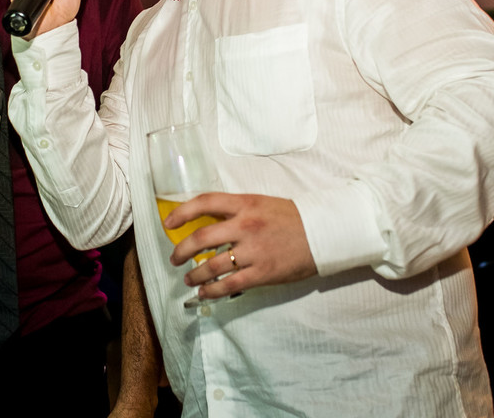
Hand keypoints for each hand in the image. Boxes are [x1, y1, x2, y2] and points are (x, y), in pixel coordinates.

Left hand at [166, 193, 317, 299]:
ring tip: (189, 279)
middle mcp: (245, 225)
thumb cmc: (294, 218)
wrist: (324, 233)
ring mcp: (253, 250)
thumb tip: (210, 220)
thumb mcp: (262, 204)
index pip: (205, 202)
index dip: (182, 212)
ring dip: (195, 274)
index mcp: (245, 204)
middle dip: (181, 250)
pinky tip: (206, 293)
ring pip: (212, 265)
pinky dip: (212, 291)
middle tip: (174, 259)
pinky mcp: (262, 273)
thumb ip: (238, 210)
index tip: (169, 223)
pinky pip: (230, 285)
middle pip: (201, 238)